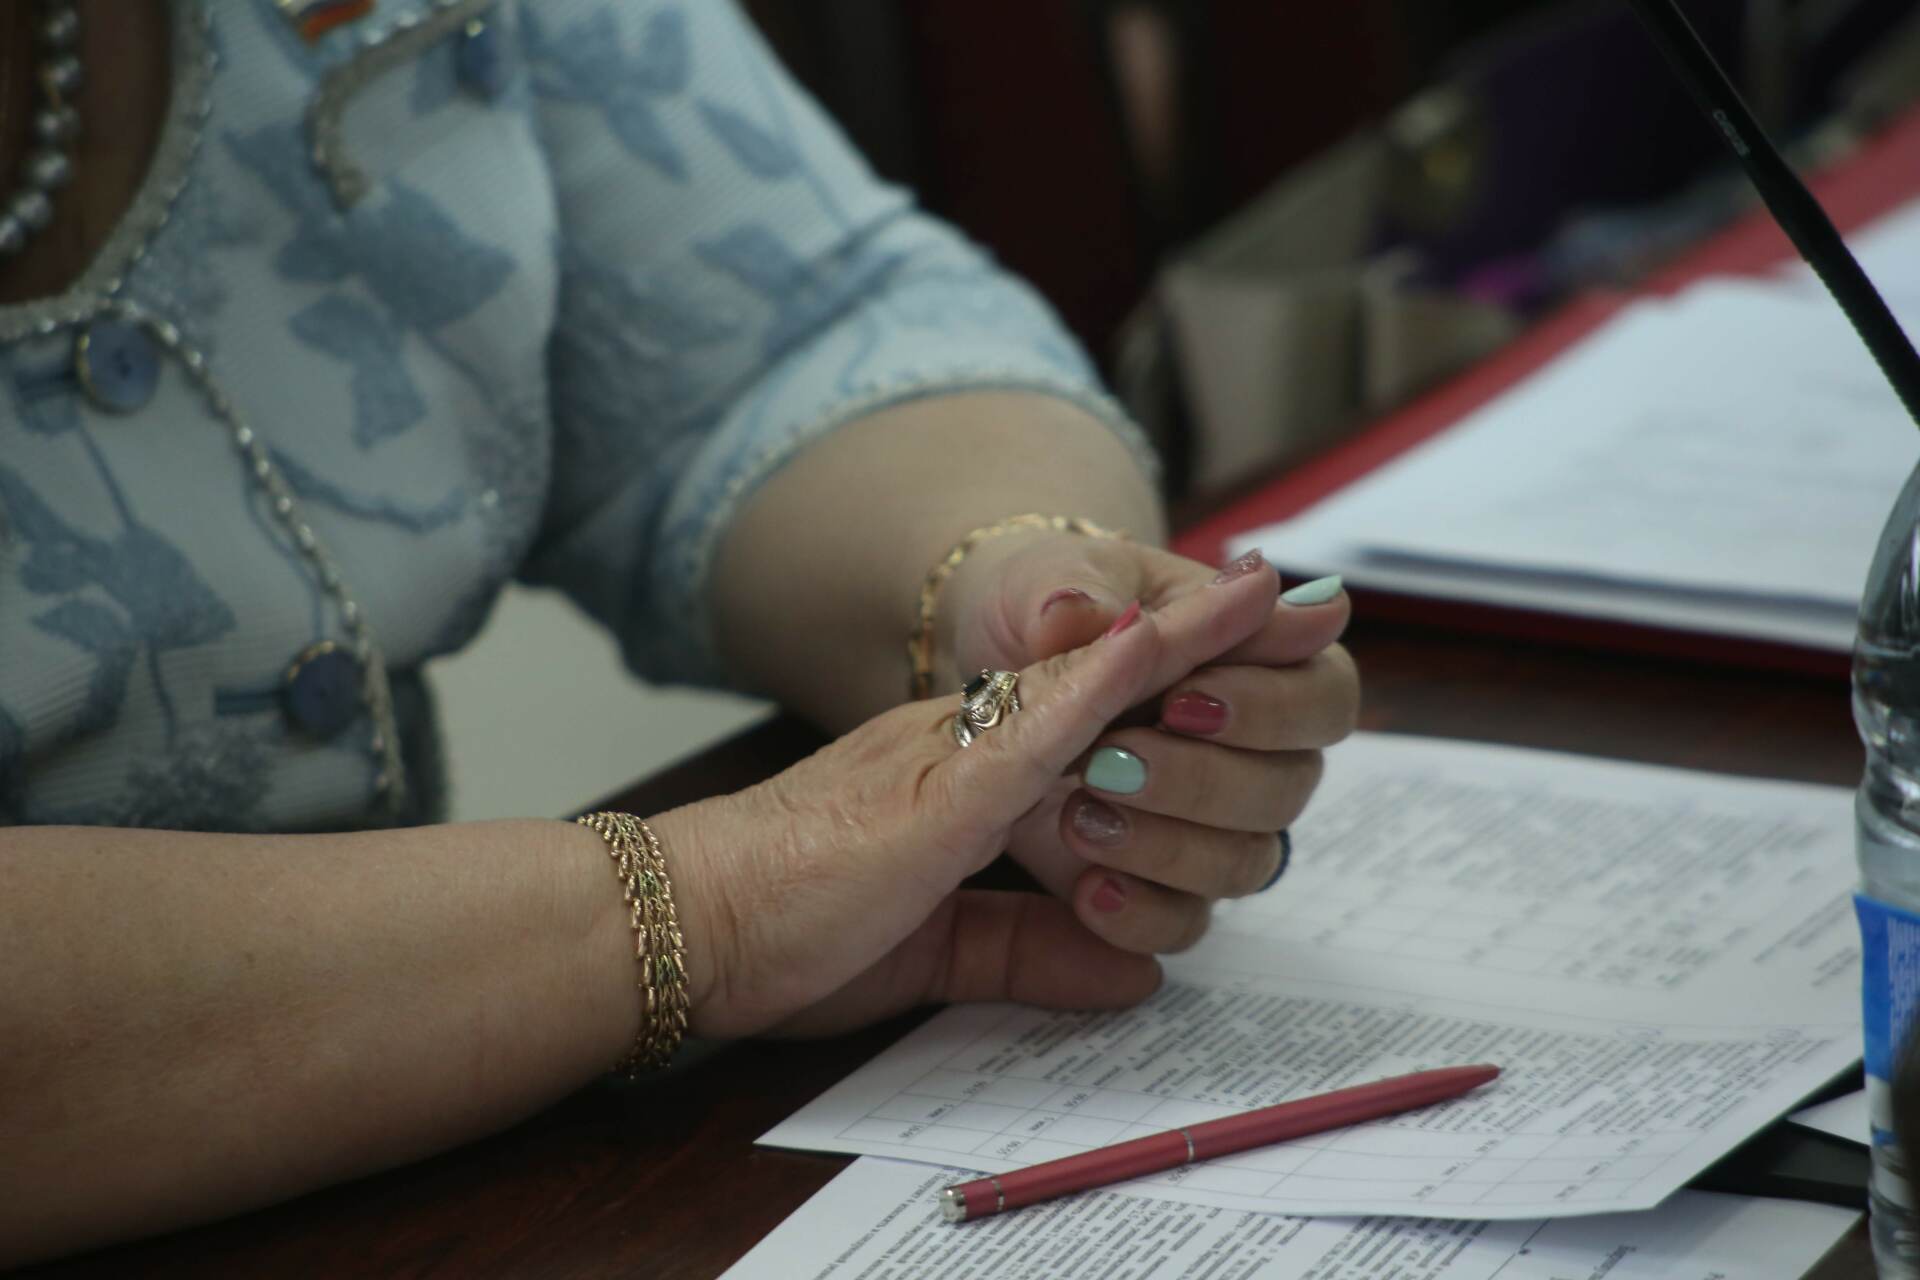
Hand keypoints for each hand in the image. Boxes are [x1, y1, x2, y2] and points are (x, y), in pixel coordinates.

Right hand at [653, 564, 1280, 1038]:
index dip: (1162, 678)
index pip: (1086, 719)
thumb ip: (1033, 950)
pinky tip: (1157, 646)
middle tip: (1289, 596)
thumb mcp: (939, 950)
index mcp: (967, 780)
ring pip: (1087, 689)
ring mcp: (954, 760)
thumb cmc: (789, 931)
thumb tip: (1130, 970)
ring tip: (1268, 597)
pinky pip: (1033, 730)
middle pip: (1105, 682)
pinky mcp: (936, 795)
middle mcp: (967, 748)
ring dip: (1180, 645)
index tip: (1236, 651)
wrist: (689, 924)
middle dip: (1201, 640)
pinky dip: (1101, 687)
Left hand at [940, 535, 1357, 954]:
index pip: (1326, 691)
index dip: (1270, 705)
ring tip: (1077, 815)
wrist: (985, 674)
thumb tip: (1086, 607)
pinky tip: (1085, 889)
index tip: (1185, 699)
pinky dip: (1139, 912)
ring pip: (1242, 862)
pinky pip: (1182, 922)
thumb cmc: (1040, 606)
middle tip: (1114, 761)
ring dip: (1168, 845)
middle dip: (1201, 779)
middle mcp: (1255, 747)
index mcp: (1260, 656)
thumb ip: (1072, 589)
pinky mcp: (1161, 881)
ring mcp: (1214, 822)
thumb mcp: (1042, 577)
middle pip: (1289, 788)